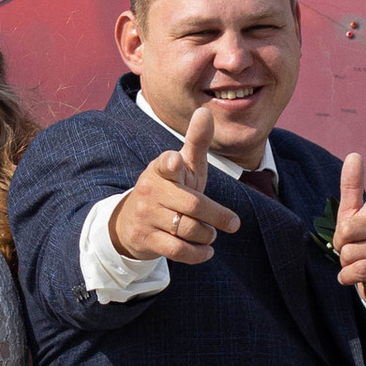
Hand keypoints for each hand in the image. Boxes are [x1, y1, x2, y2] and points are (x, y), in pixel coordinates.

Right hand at [107, 103, 242, 267]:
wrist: (133, 220)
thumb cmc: (169, 188)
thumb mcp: (184, 165)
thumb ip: (196, 141)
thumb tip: (205, 111)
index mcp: (161, 168)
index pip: (165, 163)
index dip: (171, 164)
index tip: (176, 162)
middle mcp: (151, 190)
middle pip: (193, 205)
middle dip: (217, 216)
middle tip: (233, 223)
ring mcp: (146, 215)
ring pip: (188, 229)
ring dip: (208, 235)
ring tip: (212, 235)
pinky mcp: (146, 239)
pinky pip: (177, 250)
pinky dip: (198, 254)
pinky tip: (206, 251)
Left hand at [334, 155, 365, 316]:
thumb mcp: (355, 217)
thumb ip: (352, 189)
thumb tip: (354, 155)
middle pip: (346, 229)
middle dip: (341, 244)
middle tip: (352, 249)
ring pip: (348, 252)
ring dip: (346, 263)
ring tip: (360, 263)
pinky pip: (357, 270)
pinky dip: (347, 277)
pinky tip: (352, 277)